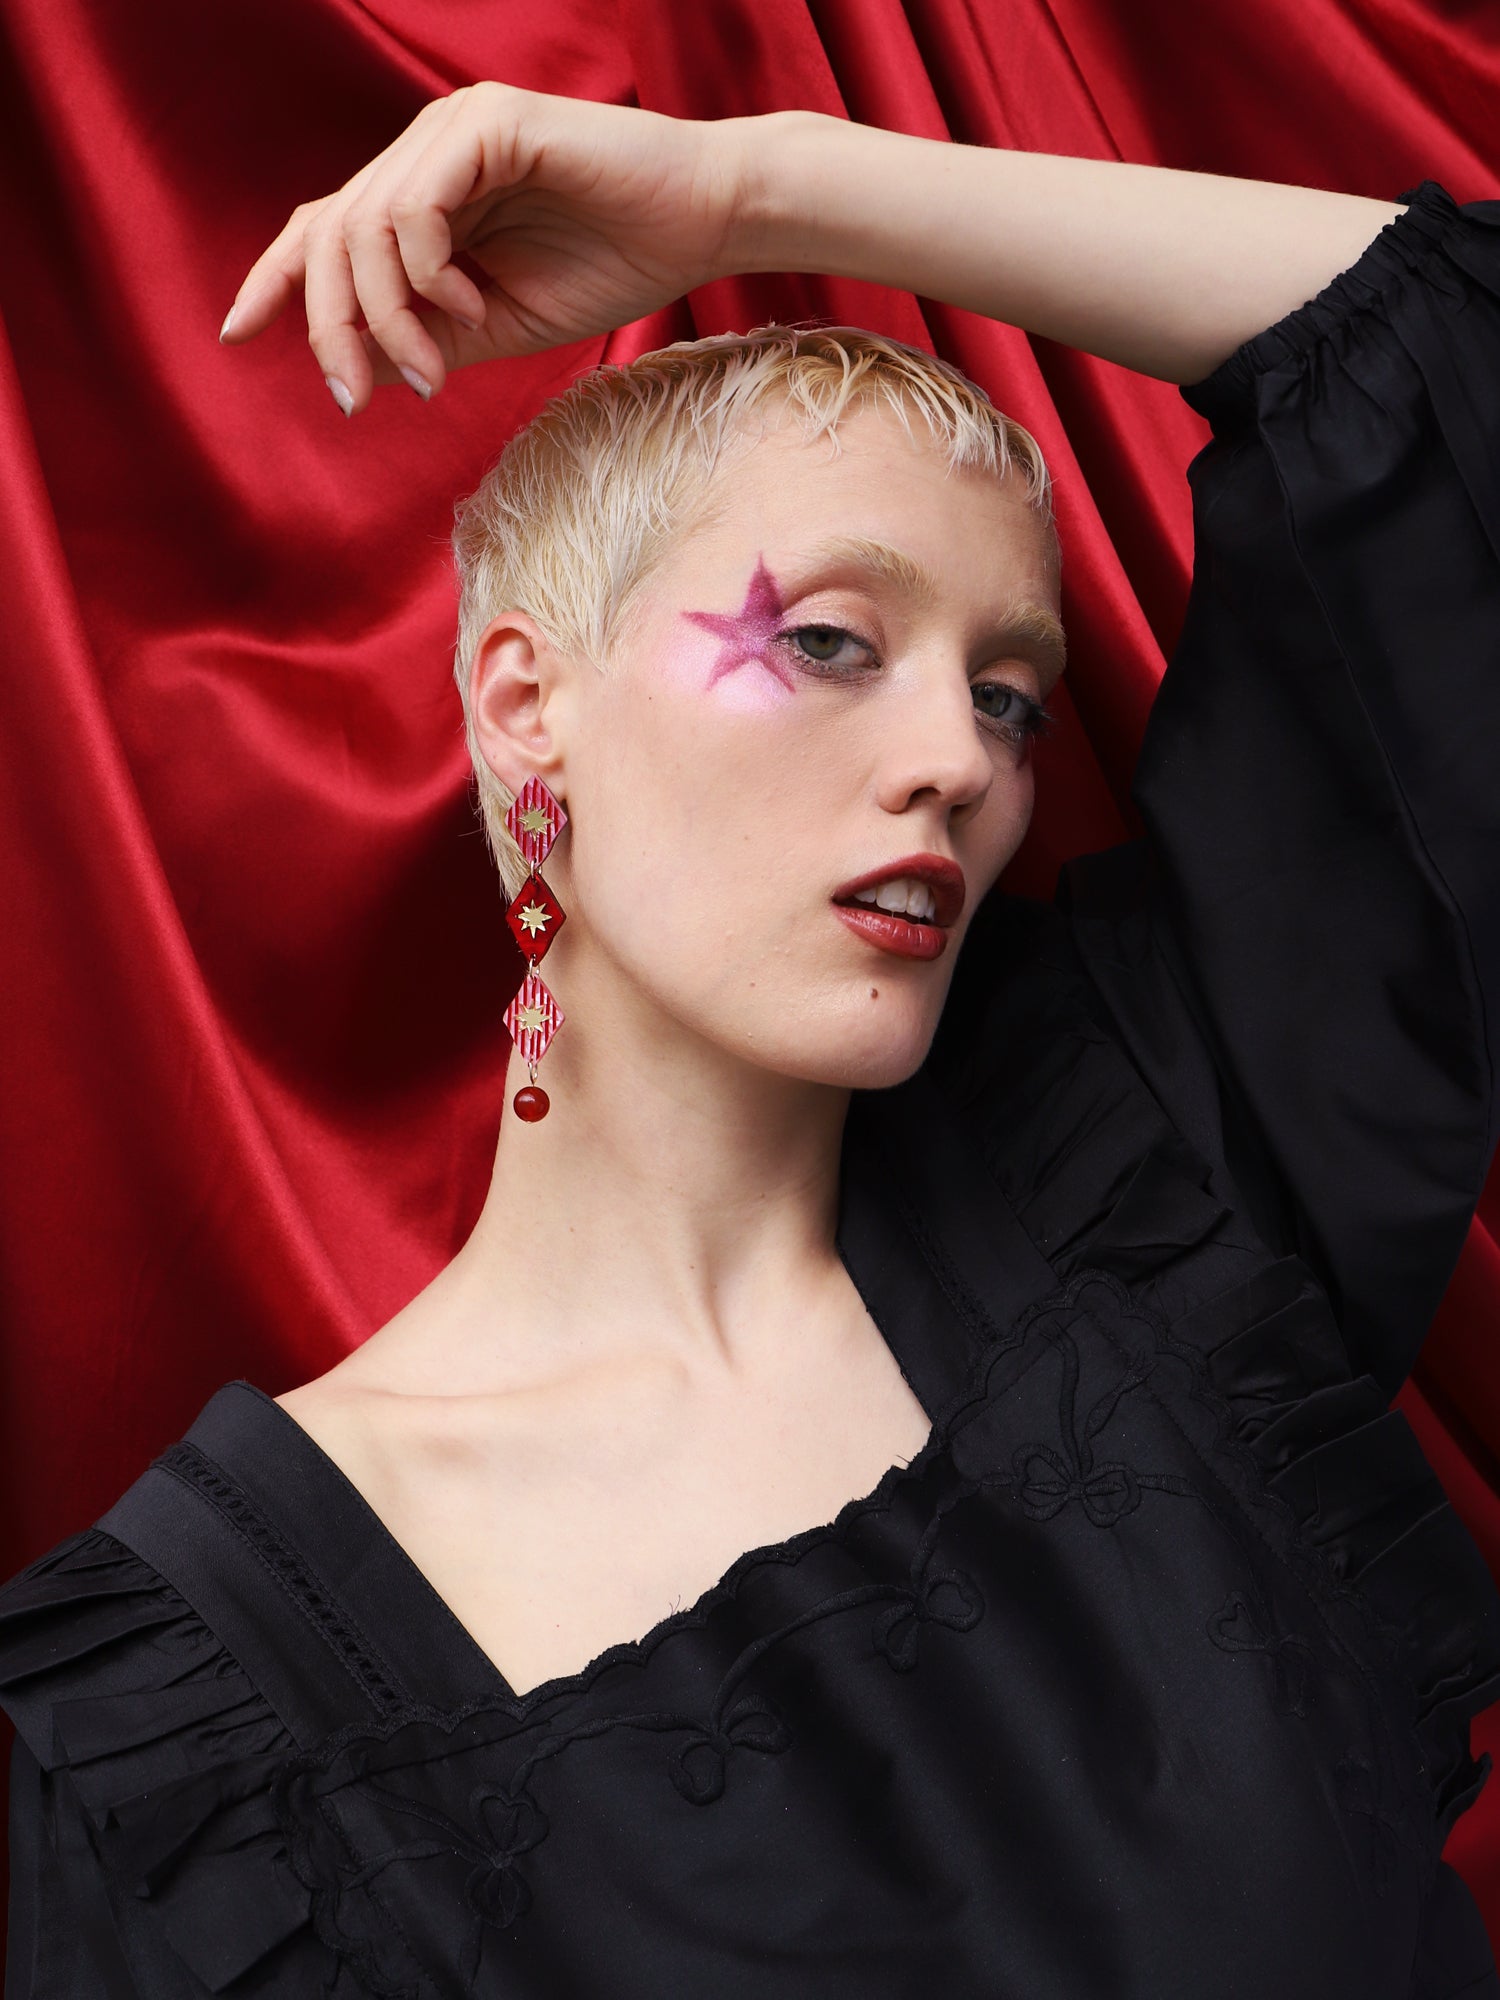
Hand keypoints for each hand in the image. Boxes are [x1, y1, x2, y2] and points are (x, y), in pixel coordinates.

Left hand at [220, 82, 757, 413]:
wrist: (702, 224)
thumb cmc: (615, 266)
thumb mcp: (502, 324)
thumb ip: (428, 336)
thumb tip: (358, 366)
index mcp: (426, 194)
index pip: (324, 226)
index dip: (275, 277)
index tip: (237, 332)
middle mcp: (426, 152)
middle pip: (329, 232)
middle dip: (327, 326)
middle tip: (355, 397)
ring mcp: (454, 131)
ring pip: (365, 226)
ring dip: (386, 317)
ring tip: (427, 372)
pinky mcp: (490, 125)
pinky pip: (417, 206)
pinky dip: (428, 272)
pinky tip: (472, 310)